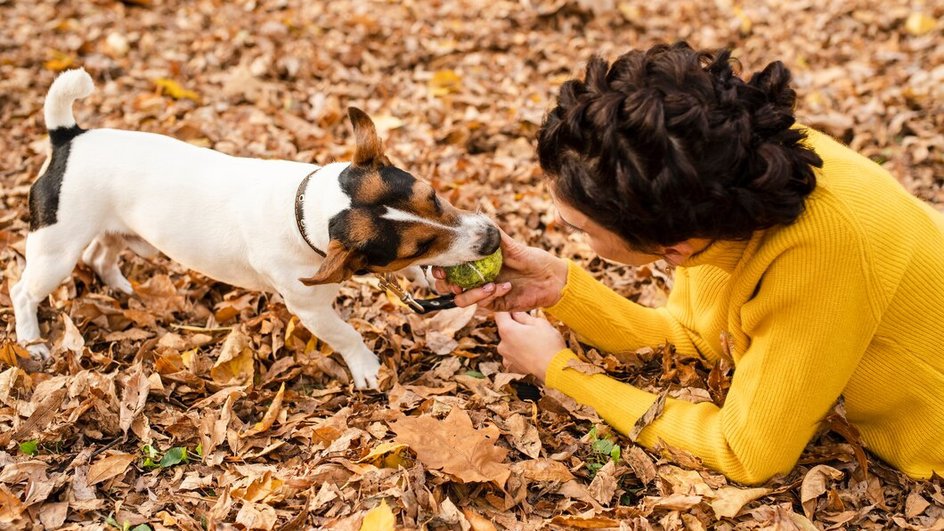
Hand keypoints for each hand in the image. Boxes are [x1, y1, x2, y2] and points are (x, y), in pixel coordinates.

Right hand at [432, 229, 567, 311]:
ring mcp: (483, 293)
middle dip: (446, 285)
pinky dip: (490, 295)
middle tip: (452, 281)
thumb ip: (494, 234)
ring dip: (470, 293)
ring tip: (488, 285)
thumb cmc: (531, 258)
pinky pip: (483, 304)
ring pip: (461, 300)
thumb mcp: (511, 244)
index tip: (440, 268)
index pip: (447, 268)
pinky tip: (505, 287)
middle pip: (447, 288)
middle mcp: (474, 279)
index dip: (438, 269)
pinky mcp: (494, 305)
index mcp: (474, 263)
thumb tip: (480, 217)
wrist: (550, 278)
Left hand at [495, 311, 565, 382]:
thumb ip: (523, 316)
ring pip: (509, 342)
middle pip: (505, 328)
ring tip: (534, 341)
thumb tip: (516, 312)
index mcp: (507, 330)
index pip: (500, 313)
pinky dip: (520, 352)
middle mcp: (502, 344)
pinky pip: (513, 354)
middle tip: (531, 326)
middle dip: (515, 325)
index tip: (515, 306)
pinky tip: (532, 352)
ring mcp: (506, 357)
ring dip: (517, 339)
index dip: (507, 308)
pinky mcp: (511, 366)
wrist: (556, 370)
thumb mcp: (539, 323)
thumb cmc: (549, 344)